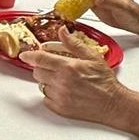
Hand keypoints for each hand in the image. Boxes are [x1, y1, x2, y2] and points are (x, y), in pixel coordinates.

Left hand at [18, 45, 133, 125]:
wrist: (113, 104)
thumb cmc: (105, 81)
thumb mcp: (92, 57)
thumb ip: (74, 43)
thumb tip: (62, 31)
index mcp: (68, 67)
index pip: (40, 59)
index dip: (29, 55)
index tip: (25, 55)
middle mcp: (61, 82)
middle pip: (37, 72)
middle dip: (41, 67)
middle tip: (53, 67)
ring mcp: (60, 97)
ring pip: (41, 85)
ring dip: (47, 81)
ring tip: (61, 80)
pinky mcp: (60, 109)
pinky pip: (45, 99)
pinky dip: (50, 94)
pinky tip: (63, 91)